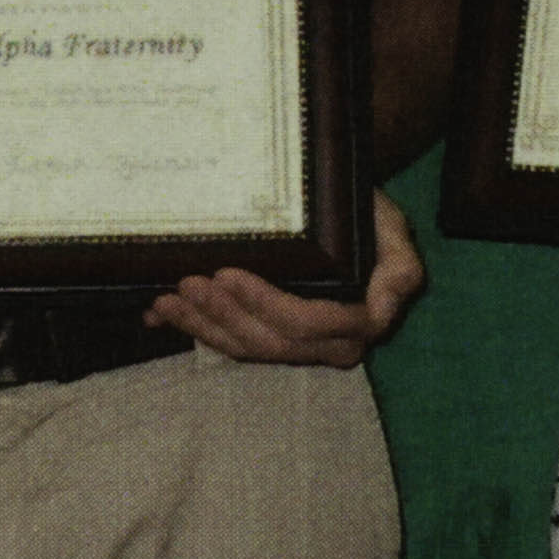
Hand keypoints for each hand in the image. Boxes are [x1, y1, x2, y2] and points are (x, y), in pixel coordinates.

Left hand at [158, 197, 424, 367]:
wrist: (348, 214)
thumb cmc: (366, 211)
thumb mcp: (392, 224)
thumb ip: (398, 256)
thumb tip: (393, 286)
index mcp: (367, 318)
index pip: (309, 323)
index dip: (266, 305)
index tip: (228, 273)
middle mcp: (336, 342)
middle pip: (271, 341)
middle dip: (223, 315)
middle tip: (188, 281)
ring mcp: (302, 345)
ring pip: (247, 347)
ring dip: (203, 326)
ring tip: (167, 297)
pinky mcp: (274, 338)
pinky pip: (234, 343)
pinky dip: (197, 329)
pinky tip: (160, 315)